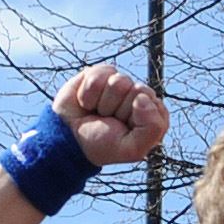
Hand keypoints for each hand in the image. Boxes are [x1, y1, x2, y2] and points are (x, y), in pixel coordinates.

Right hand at [51, 63, 170, 168]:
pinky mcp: (100, 74)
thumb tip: (143, 97)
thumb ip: (152, 129)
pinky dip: (89, 92)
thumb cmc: (101, 145)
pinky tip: (86, 102)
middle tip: (108, 121)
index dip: (138, 119)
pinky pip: (101, 74)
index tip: (125, 129)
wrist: (68, 138)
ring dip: (104, 102)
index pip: (155, 105)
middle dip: (119, 109)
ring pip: (119, 82)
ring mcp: (119, 84)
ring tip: (97, 112)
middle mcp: (138, 97)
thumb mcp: (132, 148)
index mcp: (152, 115)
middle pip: (138, 90)